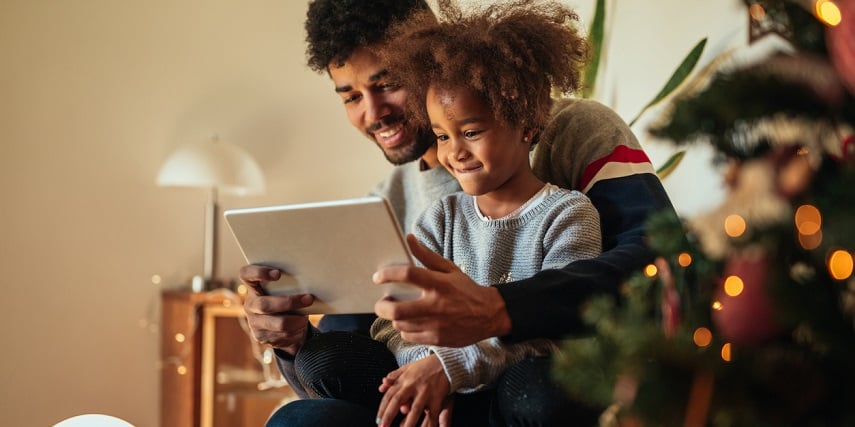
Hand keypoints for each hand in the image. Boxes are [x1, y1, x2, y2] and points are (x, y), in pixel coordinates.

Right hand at [240, 264, 312, 355]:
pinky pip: (282, 336)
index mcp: (253, 287)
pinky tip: (299, 329)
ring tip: (305, 319)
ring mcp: (254, 322)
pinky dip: (295, 332)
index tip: (278, 274)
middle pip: (265, 305)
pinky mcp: (261, 337)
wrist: (284, 326)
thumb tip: (309, 283)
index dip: (258, 272)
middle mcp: (250, 304)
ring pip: (278, 323)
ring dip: (296, 321)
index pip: (246, 274)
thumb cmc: (286, 299)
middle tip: (309, 299)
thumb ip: (289, 285)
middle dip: (289, 302)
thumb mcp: (285, 290)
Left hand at [373, 234, 511, 346]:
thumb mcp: (449, 268)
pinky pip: (409, 336)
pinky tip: (410, 322)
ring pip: (400, 324)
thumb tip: (409, 238)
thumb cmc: (466, 289)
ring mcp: (435, 325)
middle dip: (382, 307)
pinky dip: (405, 329)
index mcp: (439, 284)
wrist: (489, 315)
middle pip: (397, 310)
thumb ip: (426, 256)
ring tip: (397, 311)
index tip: (378, 277)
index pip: (408, 275)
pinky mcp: (436, 339)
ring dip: (394, 318)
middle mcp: (435, 305)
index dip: (388, 275)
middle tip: (382, 302)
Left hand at [376, 354, 450, 426]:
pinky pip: (432, 414)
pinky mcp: (437, 398)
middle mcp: (413, 385)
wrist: (446, 362)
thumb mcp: (408, 367)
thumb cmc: (425, 366)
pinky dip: (429, 424)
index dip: (382, 408)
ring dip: (407, 423)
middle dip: (389, 415)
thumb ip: (394, 376)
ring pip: (415, 409)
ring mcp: (425, 392)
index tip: (378, 420)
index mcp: (404, 379)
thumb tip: (381, 387)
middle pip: (398, 401)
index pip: (390, 395)